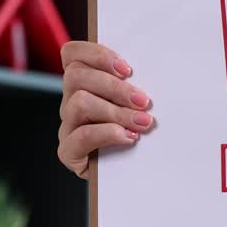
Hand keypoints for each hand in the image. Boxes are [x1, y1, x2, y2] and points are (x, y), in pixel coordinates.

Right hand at [57, 41, 153, 178]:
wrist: (134, 172)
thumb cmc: (139, 130)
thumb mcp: (137, 103)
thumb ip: (135, 85)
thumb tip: (158, 69)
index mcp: (83, 82)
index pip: (72, 54)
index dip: (97, 54)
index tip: (128, 68)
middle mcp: (70, 100)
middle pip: (76, 76)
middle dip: (115, 87)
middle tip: (144, 101)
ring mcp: (68, 125)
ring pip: (79, 103)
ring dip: (116, 111)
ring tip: (142, 123)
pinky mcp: (68, 151)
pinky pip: (81, 136)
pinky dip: (107, 134)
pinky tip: (128, 137)